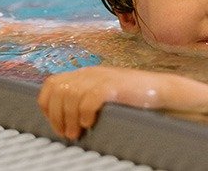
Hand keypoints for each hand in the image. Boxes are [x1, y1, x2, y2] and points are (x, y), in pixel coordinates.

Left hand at [38, 65, 207, 139]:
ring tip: (77, 133)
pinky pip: (89, 98)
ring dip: (68, 118)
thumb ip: (84, 98)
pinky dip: (84, 113)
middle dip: (57, 116)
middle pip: (58, 91)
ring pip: (70, 95)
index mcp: (85, 74)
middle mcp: (90, 73)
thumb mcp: (102, 94)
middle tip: (67, 134)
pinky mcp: (114, 86)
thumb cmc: (131, 98)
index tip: (56, 124)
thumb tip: (63, 120)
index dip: (48, 106)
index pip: (51, 84)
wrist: (160, 90)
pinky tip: (89, 123)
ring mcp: (102, 77)